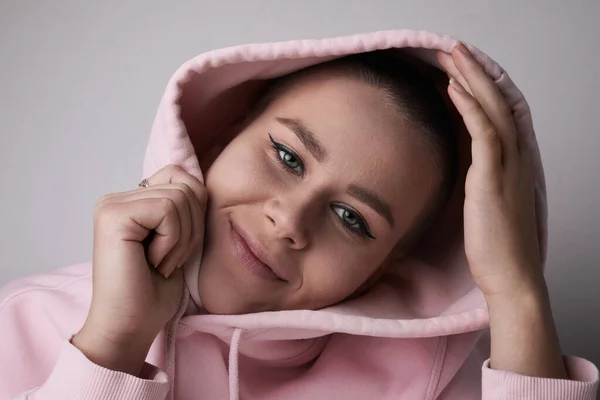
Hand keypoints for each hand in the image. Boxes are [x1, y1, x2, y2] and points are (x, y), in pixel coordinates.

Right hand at [73, 164, 206, 374]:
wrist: (130, 327)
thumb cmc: (155, 291)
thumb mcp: (180, 240)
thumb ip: (184, 208)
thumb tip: (201, 183)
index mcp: (132, 202)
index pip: (183, 177)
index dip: (195, 214)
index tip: (178, 248)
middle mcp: (117, 198)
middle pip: (186, 186)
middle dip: (192, 229)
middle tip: (169, 260)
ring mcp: (112, 205)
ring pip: (180, 197)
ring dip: (182, 239)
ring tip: (161, 263)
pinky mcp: (114, 215)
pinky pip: (167, 209)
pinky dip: (172, 241)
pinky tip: (154, 262)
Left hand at [437, 44, 544, 299]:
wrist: (510, 277)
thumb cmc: (495, 246)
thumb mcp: (484, 204)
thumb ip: (477, 180)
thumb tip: (458, 168)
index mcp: (511, 164)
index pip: (497, 114)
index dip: (480, 88)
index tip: (458, 69)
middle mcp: (514, 160)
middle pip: (497, 103)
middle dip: (475, 73)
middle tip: (453, 49)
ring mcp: (506, 168)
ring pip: (492, 110)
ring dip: (472, 79)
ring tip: (452, 55)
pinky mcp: (492, 181)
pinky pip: (485, 135)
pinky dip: (470, 108)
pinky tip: (454, 88)